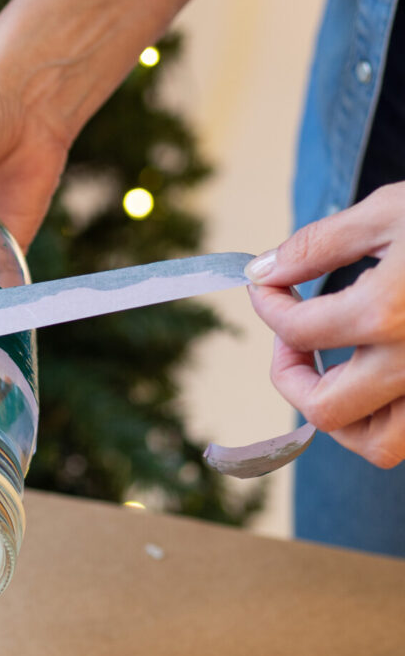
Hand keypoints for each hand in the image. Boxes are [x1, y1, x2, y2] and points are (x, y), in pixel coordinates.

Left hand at [245, 183, 404, 467]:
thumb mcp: (390, 210)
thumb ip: (320, 244)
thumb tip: (265, 270)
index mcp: (389, 313)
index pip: (297, 331)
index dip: (268, 305)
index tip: (267, 285)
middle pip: (327, 410)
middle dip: (290, 378)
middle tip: (290, 343)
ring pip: (378, 444)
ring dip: (340, 416)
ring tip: (330, 371)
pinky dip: (384, 419)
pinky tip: (376, 375)